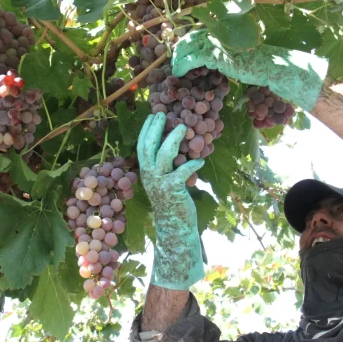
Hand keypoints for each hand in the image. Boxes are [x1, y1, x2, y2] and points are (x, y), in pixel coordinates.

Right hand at [137, 113, 204, 289]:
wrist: (174, 228)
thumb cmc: (171, 204)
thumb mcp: (165, 183)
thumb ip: (166, 167)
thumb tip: (175, 147)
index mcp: (146, 173)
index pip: (141, 147)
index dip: (146, 130)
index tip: (152, 116)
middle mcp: (150, 176)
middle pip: (148, 147)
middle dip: (155, 129)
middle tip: (163, 114)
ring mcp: (160, 183)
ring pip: (164, 155)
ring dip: (173, 139)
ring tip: (184, 127)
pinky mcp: (173, 190)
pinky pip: (183, 171)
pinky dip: (192, 164)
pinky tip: (200, 160)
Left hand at [171, 30, 328, 110]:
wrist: (270, 66)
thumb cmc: (256, 65)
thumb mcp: (235, 57)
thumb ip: (221, 54)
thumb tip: (208, 61)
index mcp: (221, 31)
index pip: (195, 35)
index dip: (183, 45)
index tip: (176, 56)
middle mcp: (217, 34)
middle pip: (188, 39)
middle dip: (177, 52)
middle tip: (171, 63)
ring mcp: (217, 43)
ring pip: (187, 49)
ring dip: (177, 60)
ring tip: (173, 71)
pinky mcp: (217, 55)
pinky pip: (192, 59)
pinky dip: (182, 66)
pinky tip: (178, 74)